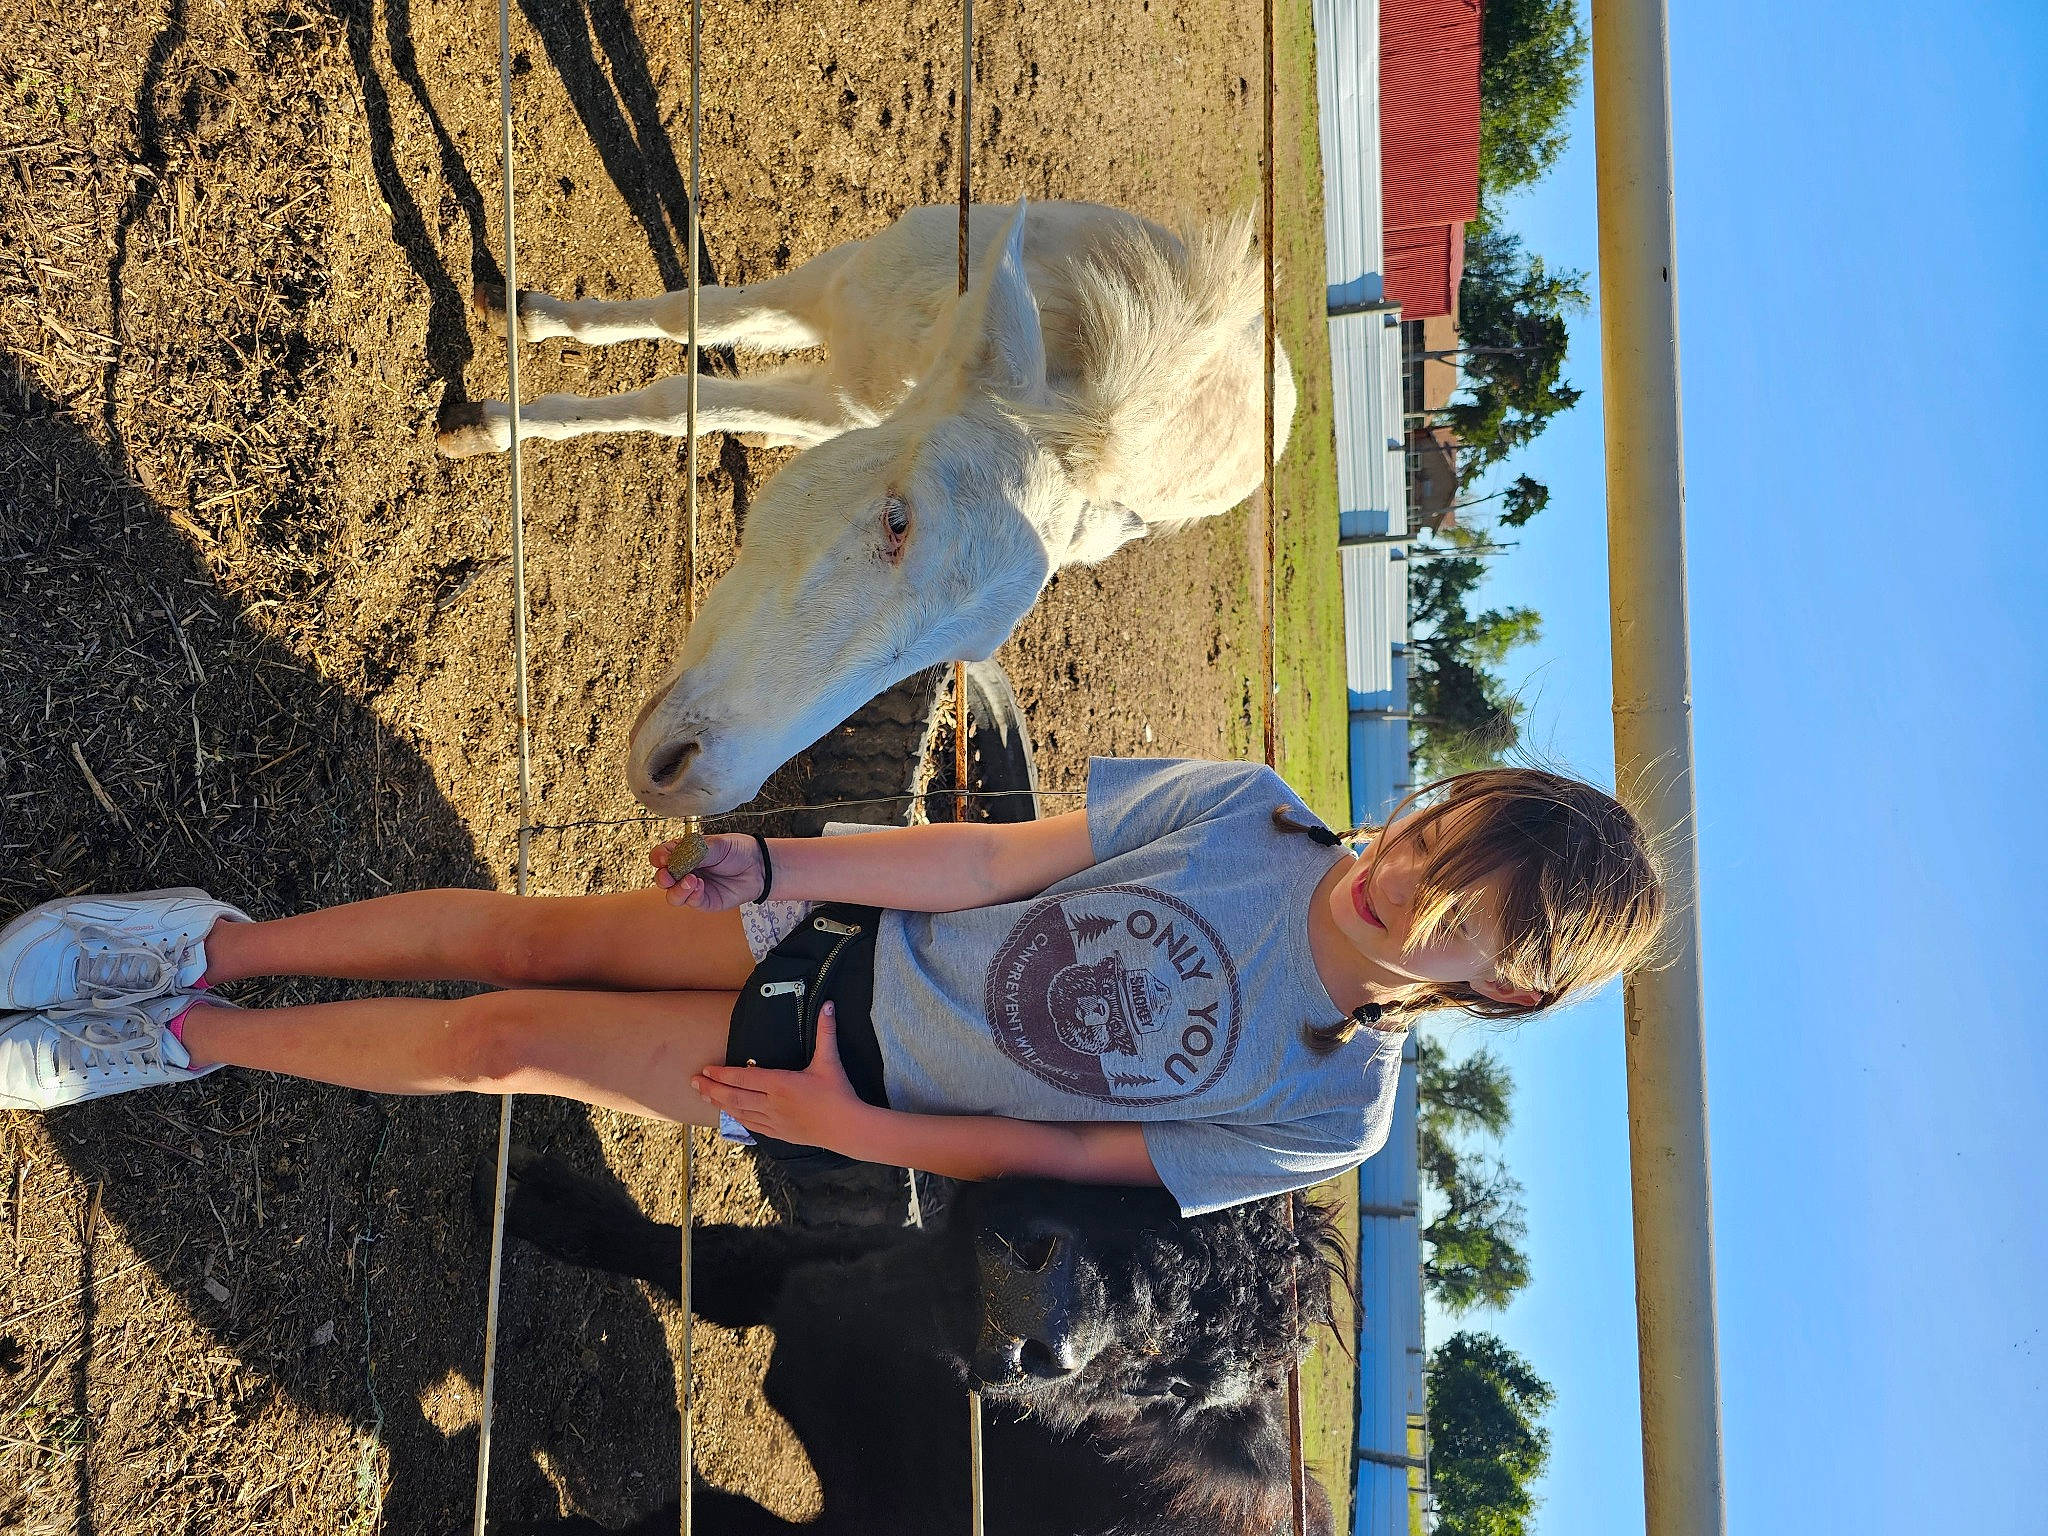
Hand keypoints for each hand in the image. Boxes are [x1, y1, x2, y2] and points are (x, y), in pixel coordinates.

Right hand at [651, 833, 765, 909]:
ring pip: (672, 895)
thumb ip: (695, 851)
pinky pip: (691, 902)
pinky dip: (692, 895)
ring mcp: (693, 888)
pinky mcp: (704, 901)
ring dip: (677, 889)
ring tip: (691, 880)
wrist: (759, 866)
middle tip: (670, 874)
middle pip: (662, 878)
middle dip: (662, 877)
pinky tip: (701, 886)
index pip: (661, 856)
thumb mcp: (716, 844)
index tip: (664, 858)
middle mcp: (685, 871)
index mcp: (683, 853)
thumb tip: (676, 858)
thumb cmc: (737, 851)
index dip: (659, 857)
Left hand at [692, 1004, 869, 1149]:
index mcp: (781, 1084)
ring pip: (739, 1112)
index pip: (743, 1078)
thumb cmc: (838, 1094)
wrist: (847, 1128)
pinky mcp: (779, 1133)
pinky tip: (729, 1115)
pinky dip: (736, 1118)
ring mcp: (774, 1120)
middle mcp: (772, 1103)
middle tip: (694, 1082)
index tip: (706, 1070)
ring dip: (719, 1103)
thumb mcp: (830, 1060)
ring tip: (703, 1097)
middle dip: (711, 1089)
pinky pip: (751, 1125)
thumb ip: (826, 1032)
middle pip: (734, 1096)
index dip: (721, 1074)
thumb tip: (828, 1005)